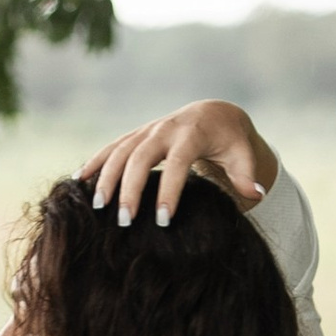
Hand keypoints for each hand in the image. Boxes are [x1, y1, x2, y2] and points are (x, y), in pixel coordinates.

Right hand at [77, 101, 278, 229]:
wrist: (213, 113)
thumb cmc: (229, 140)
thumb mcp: (242, 155)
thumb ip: (245, 175)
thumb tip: (255, 193)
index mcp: (191, 134)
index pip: (176, 164)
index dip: (168, 191)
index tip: (162, 221)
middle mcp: (164, 129)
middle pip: (140, 158)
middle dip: (129, 190)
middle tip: (123, 221)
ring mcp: (146, 130)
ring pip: (119, 152)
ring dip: (106, 178)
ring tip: (98, 208)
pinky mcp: (135, 135)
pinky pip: (110, 147)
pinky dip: (95, 163)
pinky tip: (79, 182)